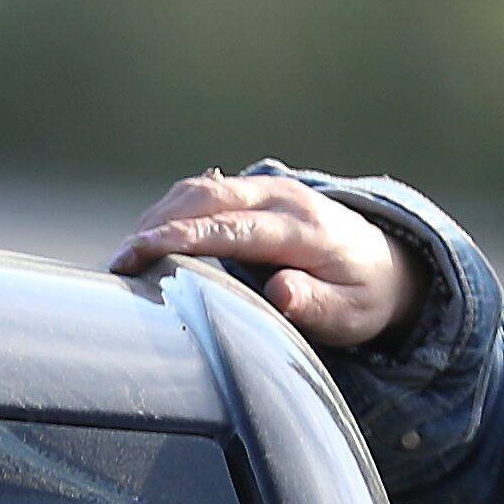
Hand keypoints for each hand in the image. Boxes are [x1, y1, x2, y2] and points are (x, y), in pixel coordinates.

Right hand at [114, 169, 415, 349]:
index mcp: (305, 227)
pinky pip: (202, 193)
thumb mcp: (352, 314)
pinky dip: (168, 212)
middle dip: (156, 223)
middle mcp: (283, 198)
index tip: (143, 249)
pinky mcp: (252, 194)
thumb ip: (317, 304)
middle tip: (118, 260)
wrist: (386, 263)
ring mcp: (266, 190)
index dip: (186, 237)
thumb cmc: (363, 296)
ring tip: (123, 255)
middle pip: (207, 197)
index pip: (234, 226)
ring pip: (198, 189)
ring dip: (156, 216)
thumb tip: (282, 291)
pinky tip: (145, 240)